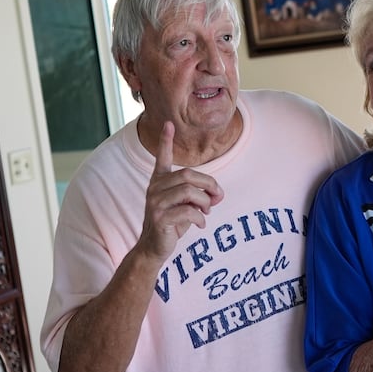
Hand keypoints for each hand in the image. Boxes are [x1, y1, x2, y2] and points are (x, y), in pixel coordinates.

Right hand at [137, 121, 223, 261]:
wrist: (153, 248)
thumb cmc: (171, 224)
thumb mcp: (186, 206)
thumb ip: (200, 195)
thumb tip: (219, 194)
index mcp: (159, 182)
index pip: (162, 157)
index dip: (166, 140)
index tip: (169, 123)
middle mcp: (154, 189)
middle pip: (188, 175)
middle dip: (209, 184)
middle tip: (218, 197)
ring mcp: (155, 203)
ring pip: (190, 192)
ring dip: (205, 202)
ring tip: (207, 212)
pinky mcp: (159, 218)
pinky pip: (188, 211)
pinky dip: (200, 218)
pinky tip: (201, 224)